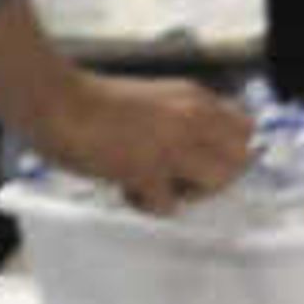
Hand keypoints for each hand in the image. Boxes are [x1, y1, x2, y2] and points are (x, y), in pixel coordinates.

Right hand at [48, 73, 250, 210]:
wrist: (56, 101)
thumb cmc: (95, 102)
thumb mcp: (157, 99)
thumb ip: (184, 119)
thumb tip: (201, 149)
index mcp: (195, 98)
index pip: (246, 129)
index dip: (229, 151)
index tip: (204, 159)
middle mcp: (193, 118)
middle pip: (241, 160)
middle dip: (218, 176)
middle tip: (182, 178)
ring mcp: (173, 145)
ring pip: (217, 183)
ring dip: (190, 193)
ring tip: (155, 182)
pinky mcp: (148, 170)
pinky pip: (168, 205)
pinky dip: (147, 204)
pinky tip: (125, 186)